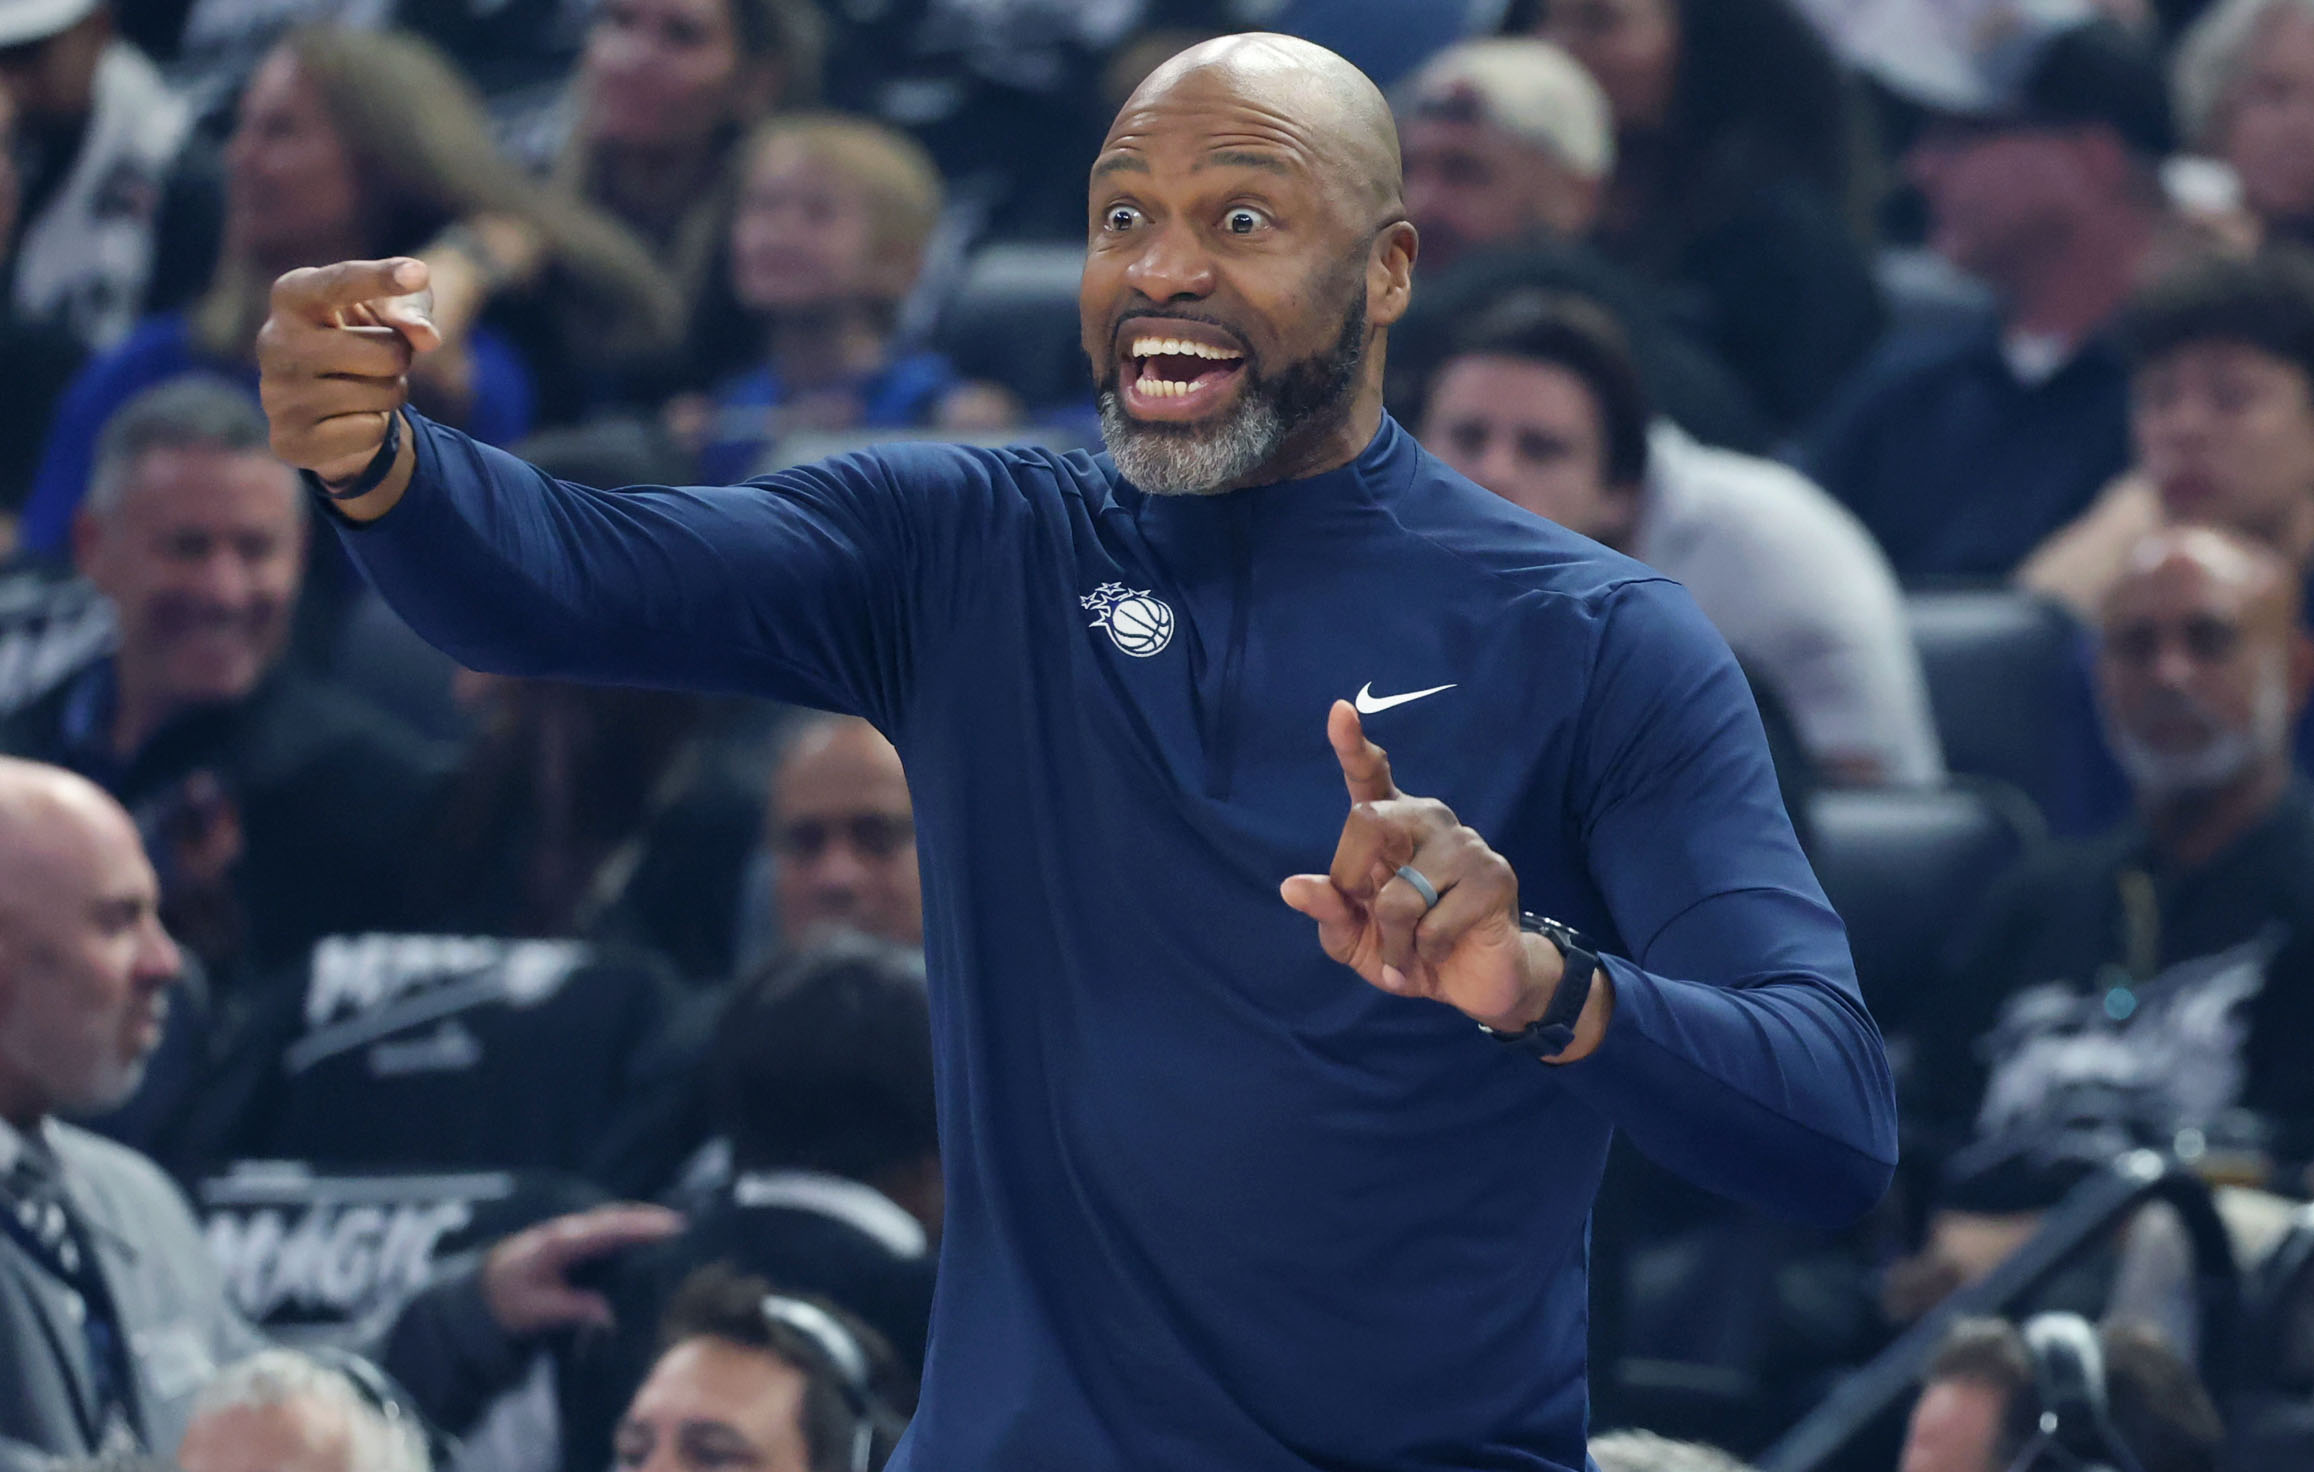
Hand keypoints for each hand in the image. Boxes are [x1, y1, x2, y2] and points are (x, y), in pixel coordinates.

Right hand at [256, 257, 441, 487]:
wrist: (327, 405)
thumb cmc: (361, 339)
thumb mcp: (389, 312)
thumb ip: (410, 310)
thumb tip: (427, 336)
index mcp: (293, 296)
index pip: (341, 283)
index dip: (381, 279)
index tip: (418, 273)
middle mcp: (274, 340)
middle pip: (388, 351)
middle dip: (400, 358)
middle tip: (375, 359)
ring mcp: (277, 393)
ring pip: (382, 393)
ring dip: (390, 393)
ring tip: (362, 387)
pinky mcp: (291, 439)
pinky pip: (370, 431)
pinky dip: (375, 427)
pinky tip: (348, 419)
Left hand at [480, 1203, 682, 1335]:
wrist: (486, 1291)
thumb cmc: (510, 1302)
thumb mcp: (534, 1311)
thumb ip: (571, 1309)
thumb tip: (609, 1313)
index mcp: (560, 1243)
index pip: (606, 1231)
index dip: (639, 1228)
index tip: (669, 1229)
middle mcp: (570, 1229)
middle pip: (615, 1217)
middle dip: (649, 1219)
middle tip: (683, 1227)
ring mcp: (574, 1231)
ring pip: (614, 1218)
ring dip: (644, 1220)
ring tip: (677, 1229)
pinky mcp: (578, 1239)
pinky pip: (609, 1228)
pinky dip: (633, 1228)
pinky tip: (652, 1236)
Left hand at [1280, 700, 1556, 1032]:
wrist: (1471, 984)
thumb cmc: (1408, 950)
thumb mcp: (1354, 940)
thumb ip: (1328, 911)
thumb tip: (1292, 887)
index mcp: (1390, 825)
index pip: (1369, 775)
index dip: (1353, 745)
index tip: (1340, 711)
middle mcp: (1428, 820)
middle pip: (1368, 818)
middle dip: (1353, 879)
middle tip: (1370, 914)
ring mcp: (1465, 844)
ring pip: (1399, 891)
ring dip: (1394, 939)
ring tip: (1407, 954)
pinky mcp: (1494, 876)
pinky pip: (1433, 922)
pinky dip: (1423, 952)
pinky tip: (1440, 952)